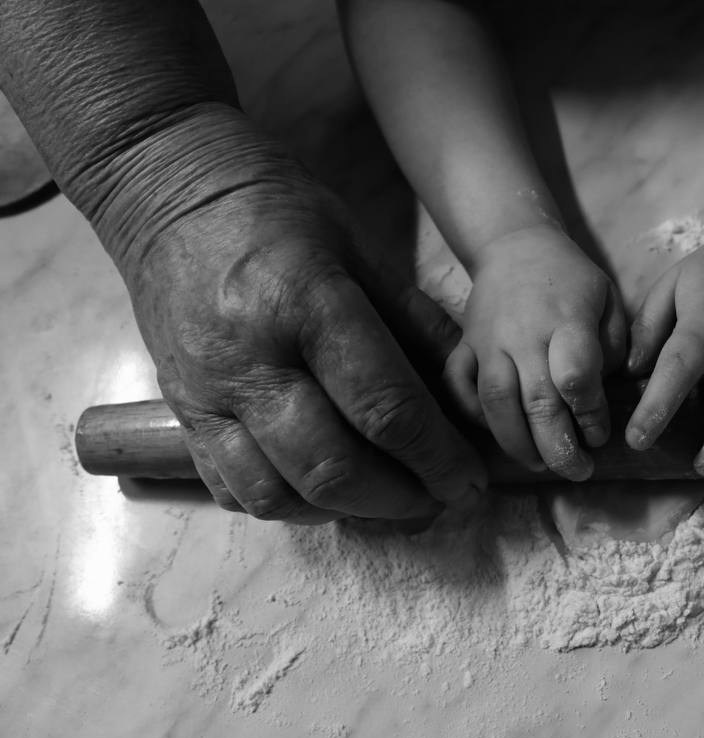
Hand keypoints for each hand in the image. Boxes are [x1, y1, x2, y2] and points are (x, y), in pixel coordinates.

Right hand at [106, 113, 485, 522]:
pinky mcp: (181, 413)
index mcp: (308, 305)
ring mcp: (207, 393)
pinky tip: (326, 492)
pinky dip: (288, 506)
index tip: (469, 480)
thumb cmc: (280, 214)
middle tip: (440, 498)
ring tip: (391, 500)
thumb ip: (418, 325)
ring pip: (278, 493)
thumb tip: (469, 394)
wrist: (171, 194)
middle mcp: (252, 359)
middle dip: (399, 499)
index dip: (436, 457)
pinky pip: (232, 489)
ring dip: (346, 512)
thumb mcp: (364, 250)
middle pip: (331, 467)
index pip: (383, 407)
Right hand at [444, 225, 626, 479]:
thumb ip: (616, 343)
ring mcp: (487, 341)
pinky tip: (495, 433)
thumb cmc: (571, 279)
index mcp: (566, 320)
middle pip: (536, 403)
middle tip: (579, 471)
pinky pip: (457, 385)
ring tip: (539, 465)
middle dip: (559, 448)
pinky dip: (471, 413)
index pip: (575, 377)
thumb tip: (610, 387)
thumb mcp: (608, 298)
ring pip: (494, 403)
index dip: (590, 414)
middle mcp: (523, 335)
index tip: (600, 435)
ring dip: (517, 443)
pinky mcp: (463, 345)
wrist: (516, 245)